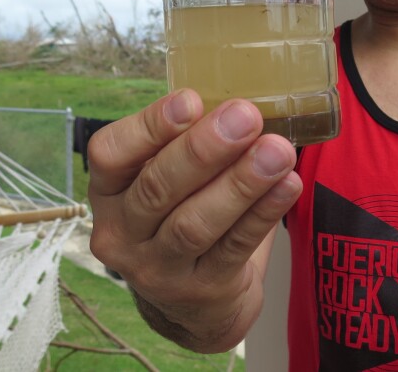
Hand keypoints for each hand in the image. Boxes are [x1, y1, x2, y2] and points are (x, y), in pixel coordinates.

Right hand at [87, 89, 301, 351]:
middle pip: (157, 189)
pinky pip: (235, 247)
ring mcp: (157, 269)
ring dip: (241, 182)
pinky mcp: (201, 291)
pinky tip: (288, 185)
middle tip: (246, 116)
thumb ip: (190, 140)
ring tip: (277, 151)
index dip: (149, 126)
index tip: (192, 99)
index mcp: (109, 190)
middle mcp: (122, 232)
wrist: (196, 300)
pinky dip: (263, 213)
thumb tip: (240, 98)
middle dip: (204, 149)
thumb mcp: (171, 177)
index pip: (109, 154)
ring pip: (195, 224)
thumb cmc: (185, 212)